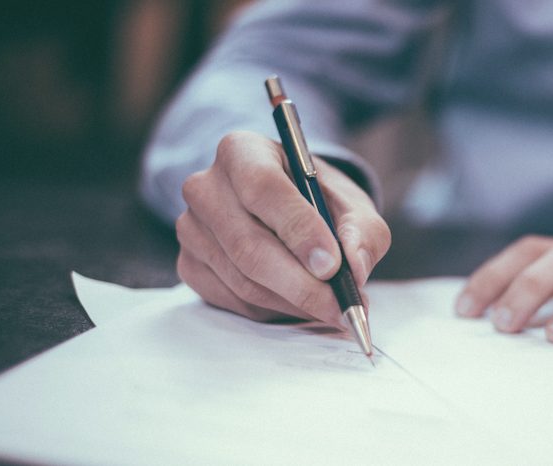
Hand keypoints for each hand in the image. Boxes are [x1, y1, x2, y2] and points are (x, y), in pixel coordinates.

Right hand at [175, 130, 389, 324]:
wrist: (288, 209)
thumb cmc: (319, 201)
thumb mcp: (352, 204)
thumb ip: (362, 231)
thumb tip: (355, 267)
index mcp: (242, 151)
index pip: (263, 188)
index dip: (298, 229)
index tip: (332, 265)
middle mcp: (206, 186)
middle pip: (248, 245)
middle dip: (302, 284)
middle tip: (341, 306)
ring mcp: (191, 228)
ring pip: (243, 280)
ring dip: (294, 302)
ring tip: (332, 308)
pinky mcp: (189, 265)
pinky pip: (233, 300)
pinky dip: (274, 310)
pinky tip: (301, 304)